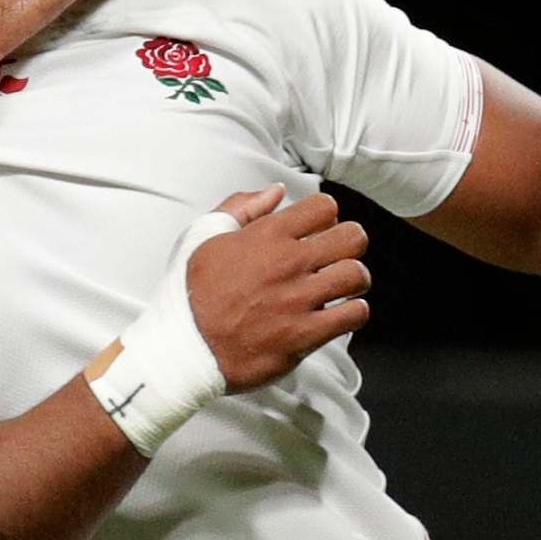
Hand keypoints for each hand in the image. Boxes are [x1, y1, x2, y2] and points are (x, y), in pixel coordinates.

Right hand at [187, 186, 371, 390]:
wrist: (183, 348)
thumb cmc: (190, 293)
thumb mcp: (202, 237)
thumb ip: (241, 208)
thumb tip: (275, 191)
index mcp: (266, 236)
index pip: (324, 207)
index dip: (325, 217)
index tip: (317, 230)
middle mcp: (288, 263)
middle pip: (352, 237)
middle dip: (348, 244)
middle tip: (336, 257)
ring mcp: (299, 300)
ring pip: (357, 275)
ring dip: (354, 280)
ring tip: (341, 287)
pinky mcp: (305, 334)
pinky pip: (354, 315)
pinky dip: (352, 312)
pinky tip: (337, 314)